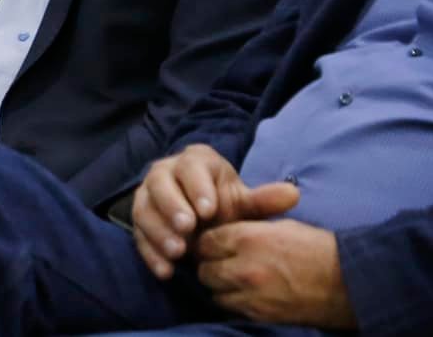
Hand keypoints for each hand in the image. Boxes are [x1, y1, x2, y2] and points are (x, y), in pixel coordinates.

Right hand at [129, 145, 299, 278]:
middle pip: (161, 183)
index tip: (209, 210)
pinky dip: (150, 253)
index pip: (191, 167)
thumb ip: (263, 201)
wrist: (201, 218)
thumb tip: (294, 195)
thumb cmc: (222, 204)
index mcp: (194, 161)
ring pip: (145, 208)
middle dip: (173, 207)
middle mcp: (165, 172)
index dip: (198, 187)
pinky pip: (138, 235)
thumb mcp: (243, 202)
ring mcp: (148, 195)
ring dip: (159, 231)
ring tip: (178, 252)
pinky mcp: (140, 219)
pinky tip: (166, 271)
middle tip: (188, 230)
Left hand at [195, 217, 354, 328]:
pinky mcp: (258, 314)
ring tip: (234, 280)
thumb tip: (226, 235)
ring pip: (214, 291)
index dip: (209, 242)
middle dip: (210, 264)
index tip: (215, 244)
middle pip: (204, 268)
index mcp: (248, 238)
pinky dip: (233, 301)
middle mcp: (243, 267)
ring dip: (220, 285)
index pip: (206, 241)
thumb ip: (249, 229)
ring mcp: (249, 294)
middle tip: (222, 263)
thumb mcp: (281, 226)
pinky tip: (245, 294)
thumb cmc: (316, 248)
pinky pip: (230, 307)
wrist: (344, 281)